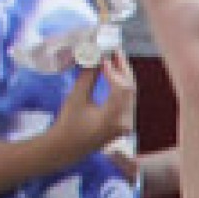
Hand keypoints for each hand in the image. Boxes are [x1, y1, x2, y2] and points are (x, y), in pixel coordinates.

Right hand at [51, 49, 136, 163]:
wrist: (67, 148)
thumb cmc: (68, 124)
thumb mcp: (77, 97)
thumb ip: (89, 76)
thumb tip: (97, 56)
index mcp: (113, 118)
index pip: (121, 88)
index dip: (114, 69)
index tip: (104, 54)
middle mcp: (125, 122)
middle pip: (130, 89)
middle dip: (122, 67)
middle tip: (114, 49)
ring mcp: (126, 125)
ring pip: (130, 94)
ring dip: (122, 75)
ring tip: (113, 57)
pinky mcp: (124, 124)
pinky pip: (126, 100)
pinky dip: (121, 85)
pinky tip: (113, 73)